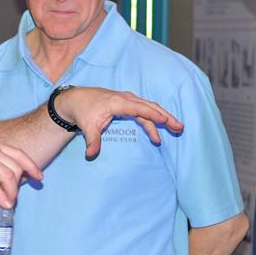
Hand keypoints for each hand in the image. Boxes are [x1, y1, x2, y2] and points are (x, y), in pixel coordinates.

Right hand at [0, 137, 42, 208]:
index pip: (18, 153)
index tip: (38, 176)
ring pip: (8, 176)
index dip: (31, 165)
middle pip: (16, 167)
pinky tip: (4, 203)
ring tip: (11, 203)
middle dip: (21, 183)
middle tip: (17, 196)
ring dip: (12, 192)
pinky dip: (1, 195)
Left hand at [55, 87, 182, 157]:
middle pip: (150, 107)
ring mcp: (128, 100)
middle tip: (179, 128)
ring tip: (177, 128)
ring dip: (163, 117)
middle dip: (166, 117)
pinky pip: (145, 109)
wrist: (76, 99)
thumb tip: (91, 155)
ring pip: (150, 107)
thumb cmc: (83, 111)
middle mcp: (126, 99)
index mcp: (117, 102)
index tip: (166, 122)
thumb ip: (92, 141)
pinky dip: (155, 116)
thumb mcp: (87, 126)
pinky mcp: (128, 103)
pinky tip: (162, 125)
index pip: (140, 108)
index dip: (153, 115)